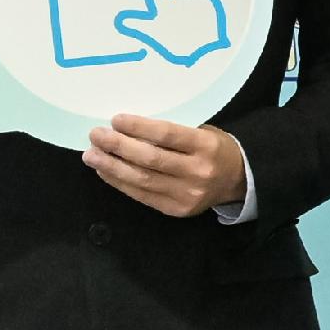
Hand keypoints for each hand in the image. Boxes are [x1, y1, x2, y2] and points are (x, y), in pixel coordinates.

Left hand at [85, 114, 247, 217]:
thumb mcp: (202, 131)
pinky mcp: (176, 210)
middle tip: (96, 135)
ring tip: (91, 155)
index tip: (115, 119)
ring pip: (142, 180)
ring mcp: (187, 194)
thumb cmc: (214, 149)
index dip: (138, 127)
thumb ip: (171, 132)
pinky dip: (120, 183)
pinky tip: (105, 172)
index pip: (167, 135)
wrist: (238, 181)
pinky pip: (142, 196)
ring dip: (111, 167)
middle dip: (117, 146)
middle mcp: (197, 172)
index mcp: (205, 146)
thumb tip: (126, 128)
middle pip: (150, 159)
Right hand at [110, 0, 234, 67]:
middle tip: (178, 17)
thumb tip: (120, 20)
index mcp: (163, 3)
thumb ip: (136, 24)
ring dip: (185, 1)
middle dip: (172, 0)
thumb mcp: (153, 34)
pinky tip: (199, 15)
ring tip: (189, 18)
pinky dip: (198, 1)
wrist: (205, 48)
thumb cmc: (177, 42)